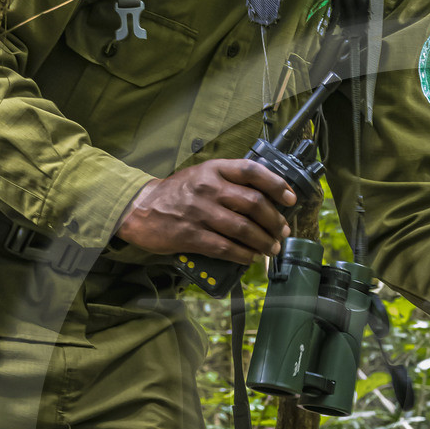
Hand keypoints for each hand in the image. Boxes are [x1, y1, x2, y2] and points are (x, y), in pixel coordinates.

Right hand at [117, 159, 296, 263]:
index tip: (290, 198)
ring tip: (272, 248)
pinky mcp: (191, 236)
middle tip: (282, 231)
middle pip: (254, 202)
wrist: (139, 208)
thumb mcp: (201, 175)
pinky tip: (252, 258)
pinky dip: (243, 255)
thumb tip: (264, 196)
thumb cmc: (176, 193)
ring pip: (243, 228)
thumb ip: (228, 180)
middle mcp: (209, 188)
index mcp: (214, 170)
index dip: (277, 184)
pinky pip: (225, 247)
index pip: (252, 171)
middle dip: (274, 220)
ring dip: (263, 241)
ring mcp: (200, 212)